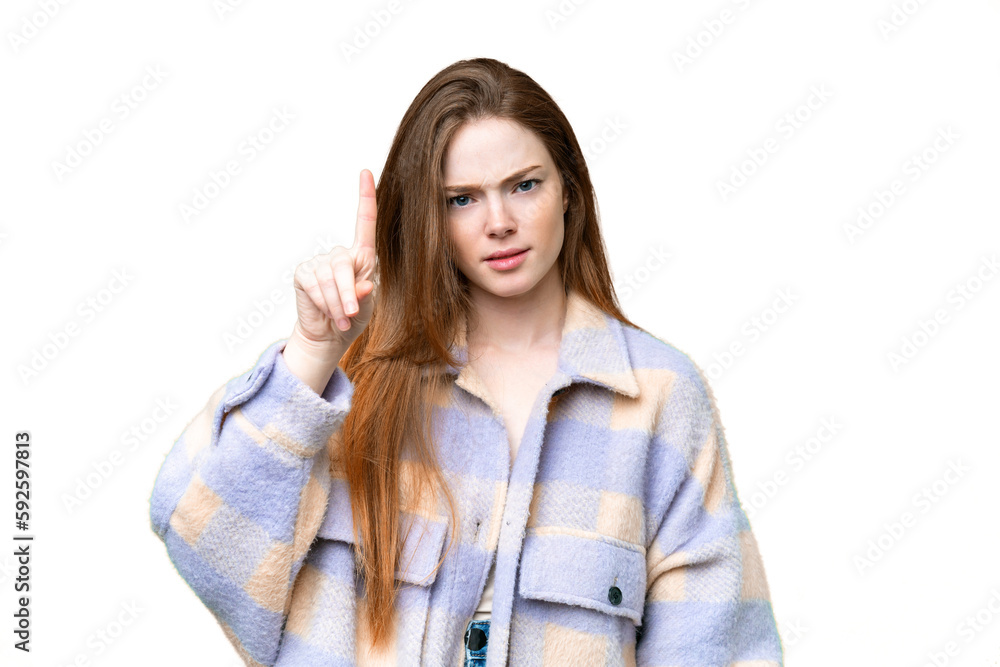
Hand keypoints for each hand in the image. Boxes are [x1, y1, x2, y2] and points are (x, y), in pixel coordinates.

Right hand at [291, 168, 377, 350]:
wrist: (329, 335)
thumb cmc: (352, 317)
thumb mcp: (366, 306)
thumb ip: (366, 294)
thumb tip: (365, 285)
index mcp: (362, 257)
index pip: (364, 223)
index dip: (366, 197)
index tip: (366, 173)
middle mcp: (340, 255)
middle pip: (344, 263)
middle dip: (348, 292)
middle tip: (351, 314)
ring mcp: (319, 262)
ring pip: (329, 278)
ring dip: (336, 302)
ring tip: (340, 319)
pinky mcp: (304, 273)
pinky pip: (314, 284)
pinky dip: (322, 302)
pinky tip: (324, 311)